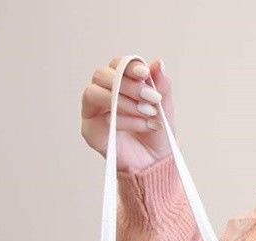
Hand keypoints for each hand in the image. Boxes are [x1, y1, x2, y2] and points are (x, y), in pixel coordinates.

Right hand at [81, 55, 174, 172]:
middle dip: (129, 85)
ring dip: (124, 102)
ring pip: (95, 93)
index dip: (129, 66)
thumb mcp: (165, 110)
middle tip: (152, 98)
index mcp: (120, 84)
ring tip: (149, 113)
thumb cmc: (157, 135)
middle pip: (103, 75)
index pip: (117, 65)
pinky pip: (101, 118)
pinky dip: (125, 120)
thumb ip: (162, 87)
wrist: (155, 164)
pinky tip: (144, 125)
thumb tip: (158, 63)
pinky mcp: (90, 130)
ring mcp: (93, 111)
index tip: (145, 73)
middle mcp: (103, 94)